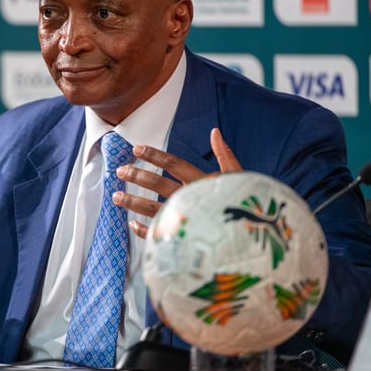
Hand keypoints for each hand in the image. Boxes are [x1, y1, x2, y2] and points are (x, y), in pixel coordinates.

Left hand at [114, 128, 241, 237]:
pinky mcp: (184, 238)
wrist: (255, 237)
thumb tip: (215, 132)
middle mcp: (191, 198)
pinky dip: (144, 230)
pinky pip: (160, 234)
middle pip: (158, 184)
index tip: (136, 150)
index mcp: (203, 181)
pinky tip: (132, 224)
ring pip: (154, 208)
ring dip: (132, 202)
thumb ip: (225, 154)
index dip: (154, 155)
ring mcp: (186, 219)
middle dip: (136, 176)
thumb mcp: (239, 176)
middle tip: (120, 171)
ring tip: (116, 197)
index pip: (174, 163)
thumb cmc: (247, 204)